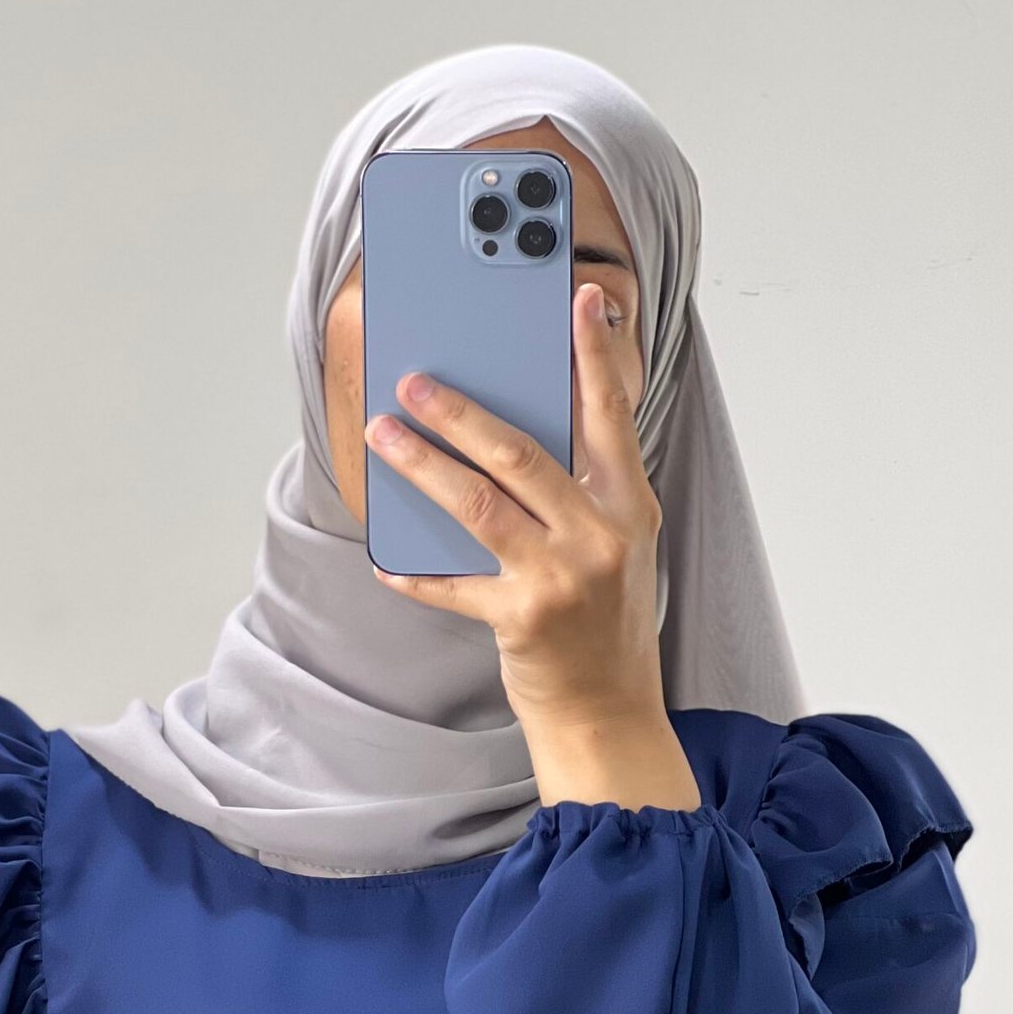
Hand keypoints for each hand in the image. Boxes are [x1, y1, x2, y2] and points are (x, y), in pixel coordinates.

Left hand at [363, 280, 667, 736]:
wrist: (608, 713)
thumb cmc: (603, 623)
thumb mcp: (613, 547)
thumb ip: (579, 492)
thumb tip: (509, 435)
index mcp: (628, 507)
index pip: (611, 416)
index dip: (595, 356)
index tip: (581, 300)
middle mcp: (599, 535)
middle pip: (522, 453)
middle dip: (462, 411)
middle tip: (416, 380)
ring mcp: (561, 577)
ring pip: (478, 504)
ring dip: (422, 466)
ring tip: (384, 436)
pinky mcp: (522, 619)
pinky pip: (453, 584)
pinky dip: (415, 572)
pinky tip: (384, 559)